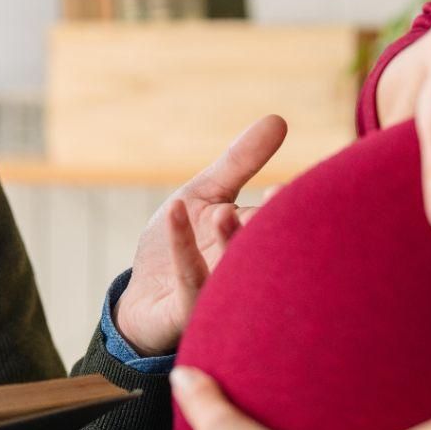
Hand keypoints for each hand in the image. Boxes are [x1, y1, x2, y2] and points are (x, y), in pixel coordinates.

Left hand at [112, 115, 286, 355]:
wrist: (144, 299)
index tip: (286, 186)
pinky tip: (176, 208)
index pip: (280, 220)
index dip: (285, 204)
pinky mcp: (189, 310)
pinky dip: (183, 245)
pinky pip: (191, 280)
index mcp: (256, 241)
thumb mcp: (207, 194)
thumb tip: (279, 119)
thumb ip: (241, 162)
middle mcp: (247, 271)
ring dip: (231, 242)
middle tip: (276, 198)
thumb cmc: (179, 245)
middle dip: (271, 226)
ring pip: (235, 271)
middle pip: (267, 249)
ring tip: (225, 212)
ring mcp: (220, 293)